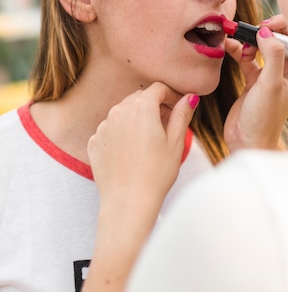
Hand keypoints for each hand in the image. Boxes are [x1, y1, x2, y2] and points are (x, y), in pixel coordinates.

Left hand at [88, 83, 198, 213]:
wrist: (128, 203)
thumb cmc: (156, 174)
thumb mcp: (176, 142)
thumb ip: (182, 114)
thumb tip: (189, 97)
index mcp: (142, 107)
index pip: (158, 88)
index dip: (171, 95)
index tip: (178, 106)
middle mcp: (119, 111)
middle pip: (139, 98)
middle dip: (154, 106)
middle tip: (166, 125)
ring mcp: (103, 126)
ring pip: (123, 113)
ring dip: (136, 119)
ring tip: (148, 142)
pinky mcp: (94, 141)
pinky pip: (110, 129)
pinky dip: (121, 134)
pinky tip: (131, 152)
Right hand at [224, 15, 287, 151]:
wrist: (247, 143)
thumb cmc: (264, 119)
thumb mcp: (270, 84)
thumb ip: (271, 55)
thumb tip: (266, 30)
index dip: (283, 26)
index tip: (265, 24)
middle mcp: (286, 71)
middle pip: (278, 39)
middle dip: (263, 30)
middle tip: (250, 28)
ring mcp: (269, 75)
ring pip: (260, 47)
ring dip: (248, 40)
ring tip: (237, 40)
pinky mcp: (253, 80)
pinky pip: (246, 58)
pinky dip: (238, 50)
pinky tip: (229, 46)